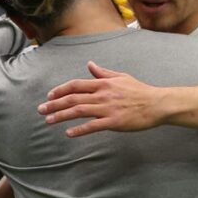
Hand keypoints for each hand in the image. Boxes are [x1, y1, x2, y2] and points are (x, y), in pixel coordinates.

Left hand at [37, 62, 168, 137]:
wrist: (157, 104)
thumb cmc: (140, 91)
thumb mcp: (121, 77)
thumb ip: (103, 73)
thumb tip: (90, 65)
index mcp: (103, 83)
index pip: (76, 84)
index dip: (61, 90)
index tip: (50, 96)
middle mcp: (103, 94)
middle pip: (73, 98)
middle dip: (54, 104)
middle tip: (41, 109)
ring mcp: (108, 108)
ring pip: (79, 111)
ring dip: (61, 116)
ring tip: (48, 120)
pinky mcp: (114, 121)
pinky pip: (93, 126)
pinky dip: (79, 129)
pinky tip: (69, 133)